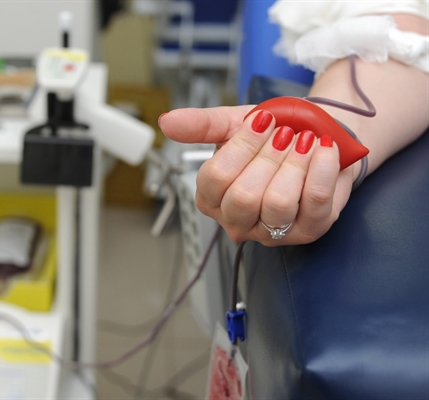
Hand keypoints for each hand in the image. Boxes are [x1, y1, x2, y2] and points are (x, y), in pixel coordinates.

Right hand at [159, 106, 354, 245]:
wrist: (315, 136)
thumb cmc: (272, 134)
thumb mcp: (232, 124)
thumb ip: (200, 125)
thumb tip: (166, 121)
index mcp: (212, 198)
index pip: (215, 179)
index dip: (241, 147)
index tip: (262, 121)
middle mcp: (238, 221)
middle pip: (243, 197)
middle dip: (268, 157)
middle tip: (284, 133)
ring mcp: (273, 231)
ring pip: (277, 204)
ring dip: (294, 163)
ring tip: (304, 140)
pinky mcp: (309, 230)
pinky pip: (315, 203)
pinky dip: (321, 169)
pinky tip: (322, 149)